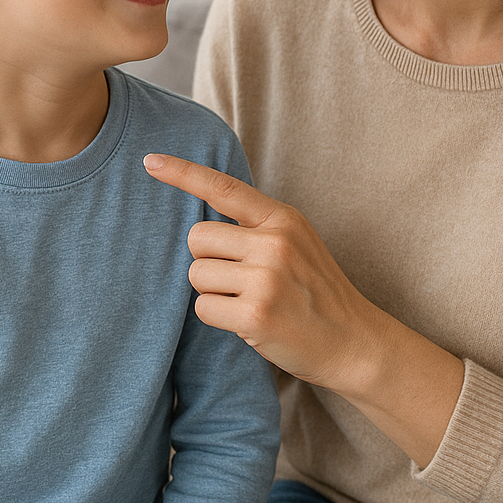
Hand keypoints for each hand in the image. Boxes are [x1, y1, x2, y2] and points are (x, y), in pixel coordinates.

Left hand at [142, 153, 380, 392]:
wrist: (353, 341)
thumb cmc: (315, 291)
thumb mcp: (297, 241)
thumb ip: (258, 226)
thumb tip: (202, 220)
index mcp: (282, 218)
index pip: (223, 187)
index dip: (183, 173)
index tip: (150, 161)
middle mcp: (274, 242)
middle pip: (197, 238)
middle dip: (207, 261)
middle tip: (238, 280)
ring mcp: (266, 278)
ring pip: (196, 276)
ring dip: (213, 293)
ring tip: (248, 301)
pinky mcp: (257, 316)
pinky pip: (203, 309)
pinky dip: (218, 319)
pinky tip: (248, 322)